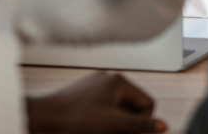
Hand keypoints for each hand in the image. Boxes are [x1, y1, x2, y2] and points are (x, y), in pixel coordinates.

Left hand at [26, 71, 166, 133]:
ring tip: (105, 133)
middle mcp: (109, 79)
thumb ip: (140, 125)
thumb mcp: (114, 124)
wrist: (44, 118)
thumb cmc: (77, 119)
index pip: (147, 103)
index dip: (144, 123)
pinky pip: (104, 108)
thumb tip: (163, 126)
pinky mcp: (84, 94)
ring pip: (118, 108)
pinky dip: (104, 121)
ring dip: (116, 124)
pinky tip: (94, 130)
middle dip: (129, 125)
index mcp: (119, 81)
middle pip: (132, 106)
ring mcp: (95, 85)